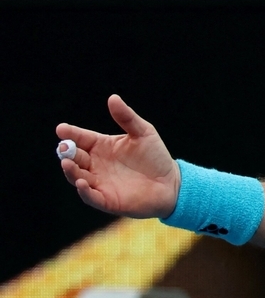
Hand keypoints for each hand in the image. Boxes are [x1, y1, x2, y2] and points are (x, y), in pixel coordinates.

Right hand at [57, 95, 180, 218]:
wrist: (170, 182)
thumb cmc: (155, 156)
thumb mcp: (143, 132)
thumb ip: (127, 117)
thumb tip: (113, 98)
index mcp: (102, 147)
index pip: (82, 138)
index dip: (71, 134)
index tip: (61, 129)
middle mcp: (96, 164)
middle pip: (76, 157)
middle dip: (68, 152)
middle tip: (64, 146)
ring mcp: (99, 182)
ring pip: (78, 176)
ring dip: (71, 170)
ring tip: (67, 163)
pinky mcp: (106, 199)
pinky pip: (90, 196)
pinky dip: (84, 190)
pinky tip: (82, 182)